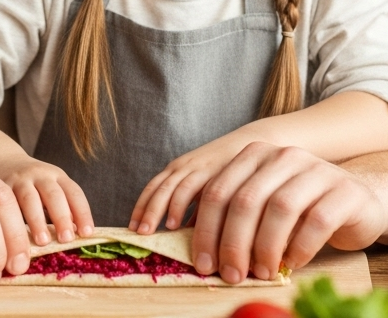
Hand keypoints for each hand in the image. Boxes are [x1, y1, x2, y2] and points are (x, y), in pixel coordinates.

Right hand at [0, 153, 93, 245]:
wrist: (3, 160)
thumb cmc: (33, 184)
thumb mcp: (50, 189)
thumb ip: (62, 208)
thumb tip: (75, 234)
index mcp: (58, 176)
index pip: (74, 193)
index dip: (82, 213)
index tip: (87, 234)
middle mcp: (41, 175)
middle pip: (54, 195)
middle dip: (61, 217)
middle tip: (66, 239)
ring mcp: (21, 179)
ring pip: (30, 199)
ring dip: (37, 221)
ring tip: (42, 241)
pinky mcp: (2, 185)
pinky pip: (8, 203)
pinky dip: (13, 220)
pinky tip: (16, 235)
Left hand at [129, 134, 248, 233]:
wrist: (255, 145)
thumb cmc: (231, 173)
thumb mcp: (208, 189)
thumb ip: (197, 214)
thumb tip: (187, 243)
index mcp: (180, 170)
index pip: (154, 187)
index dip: (141, 207)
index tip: (132, 227)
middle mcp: (185, 167)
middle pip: (158, 188)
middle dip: (145, 211)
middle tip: (136, 234)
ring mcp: (198, 168)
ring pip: (170, 189)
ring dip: (157, 211)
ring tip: (150, 232)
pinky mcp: (213, 171)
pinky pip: (191, 189)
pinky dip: (179, 206)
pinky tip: (175, 224)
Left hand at [186, 142, 387, 283]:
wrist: (358, 202)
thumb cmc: (303, 210)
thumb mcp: (265, 207)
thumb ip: (236, 219)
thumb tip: (204, 255)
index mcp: (256, 155)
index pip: (219, 191)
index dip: (207, 230)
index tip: (203, 264)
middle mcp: (285, 156)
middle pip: (247, 200)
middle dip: (233, 243)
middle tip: (231, 274)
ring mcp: (317, 170)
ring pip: (281, 208)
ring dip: (266, 247)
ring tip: (262, 272)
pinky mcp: (345, 191)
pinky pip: (317, 221)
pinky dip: (300, 247)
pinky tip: (293, 263)